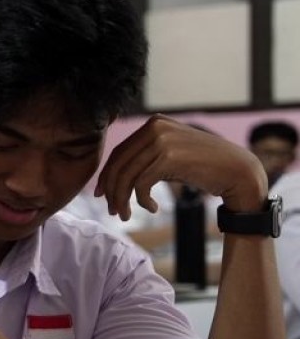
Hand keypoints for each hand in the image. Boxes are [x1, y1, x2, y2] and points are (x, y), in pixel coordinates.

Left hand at [96, 115, 268, 217]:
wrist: (238, 171)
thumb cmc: (203, 167)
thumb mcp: (170, 155)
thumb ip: (146, 157)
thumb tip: (111, 177)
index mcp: (154, 123)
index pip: (119, 152)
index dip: (106, 175)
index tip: (101, 194)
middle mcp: (155, 127)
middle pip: (118, 164)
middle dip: (111, 191)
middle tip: (113, 211)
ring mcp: (162, 140)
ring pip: (126, 176)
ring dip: (122, 200)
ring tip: (126, 215)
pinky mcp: (169, 157)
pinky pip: (141, 184)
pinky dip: (141, 200)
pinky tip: (152, 208)